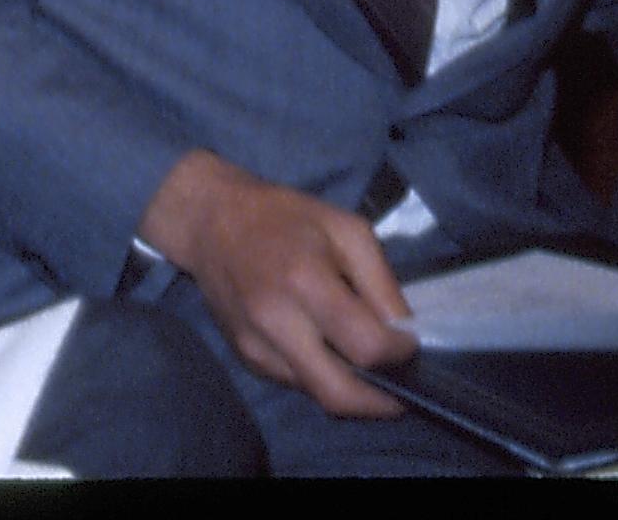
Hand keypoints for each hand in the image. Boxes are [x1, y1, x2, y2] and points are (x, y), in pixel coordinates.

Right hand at [139, 150, 414, 418]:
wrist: (209, 221)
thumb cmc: (284, 217)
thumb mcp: (346, 229)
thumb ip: (381, 283)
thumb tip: (403, 334)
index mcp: (305, 282)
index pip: (367, 347)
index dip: (400, 353)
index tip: (408, 342)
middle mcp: (276, 323)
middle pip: (340, 395)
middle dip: (380, 401)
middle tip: (400, 384)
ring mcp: (256, 346)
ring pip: (320, 396)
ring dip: (352, 389)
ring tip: (363, 362)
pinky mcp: (246, 358)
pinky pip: (298, 383)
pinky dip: (322, 376)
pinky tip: (326, 348)